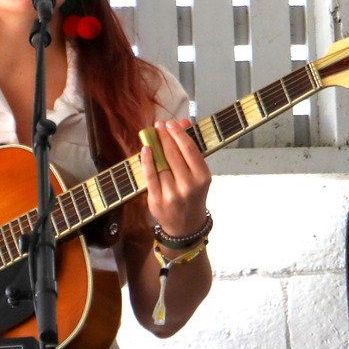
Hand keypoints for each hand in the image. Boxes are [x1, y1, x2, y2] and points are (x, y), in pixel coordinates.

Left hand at [142, 118, 212, 238]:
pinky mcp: (157, 200)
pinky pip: (150, 176)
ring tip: (151, 135)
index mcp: (202, 177)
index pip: (189, 150)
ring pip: (161, 164)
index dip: (179, 134)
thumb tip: (184, 122)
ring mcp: (172, 194)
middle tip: (159, 126)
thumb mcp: (199, 175)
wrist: (186, 226)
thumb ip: (191, 150)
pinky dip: (146, 161)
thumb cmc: (193, 195)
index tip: (171, 124)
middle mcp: (188, 185)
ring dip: (155, 146)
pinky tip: (145, 149)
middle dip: (165, 137)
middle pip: (173, 155)